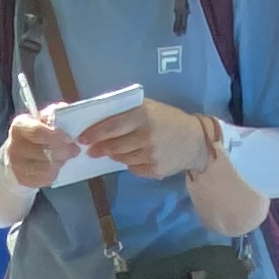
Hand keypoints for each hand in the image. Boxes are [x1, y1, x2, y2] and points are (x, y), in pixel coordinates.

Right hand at [3, 110, 80, 189]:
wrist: (18, 155)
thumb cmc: (35, 134)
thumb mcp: (42, 118)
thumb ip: (53, 113)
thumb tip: (65, 109)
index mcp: (19, 126)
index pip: (37, 132)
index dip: (56, 136)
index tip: (70, 138)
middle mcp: (14, 146)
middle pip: (44, 152)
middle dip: (63, 151)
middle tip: (74, 150)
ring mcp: (16, 165)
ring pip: (46, 168)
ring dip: (60, 162)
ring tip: (64, 157)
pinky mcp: (22, 180)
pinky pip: (45, 179)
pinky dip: (54, 173)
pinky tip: (56, 166)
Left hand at [76, 101, 213, 181]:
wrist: (195, 141)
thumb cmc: (168, 120)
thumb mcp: (150, 108)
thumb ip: (127, 112)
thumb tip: (97, 119)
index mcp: (143, 115)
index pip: (112, 126)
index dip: (94, 133)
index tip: (82, 138)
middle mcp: (146, 135)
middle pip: (113, 145)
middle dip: (99, 148)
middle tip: (91, 149)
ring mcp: (151, 155)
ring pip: (121, 158)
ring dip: (114, 155)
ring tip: (113, 151)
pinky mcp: (155, 170)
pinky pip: (133, 168)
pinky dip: (129, 163)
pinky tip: (136, 156)